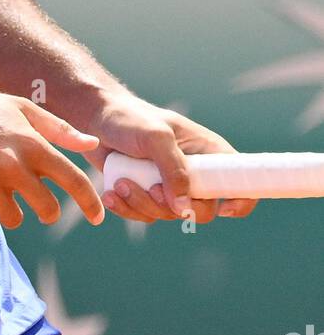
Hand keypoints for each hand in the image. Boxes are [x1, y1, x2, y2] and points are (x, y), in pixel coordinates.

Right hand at [0, 82, 105, 230]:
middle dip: (43, 209)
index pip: (74, 181)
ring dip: (6, 209)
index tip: (98, 217)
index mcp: (32, 143)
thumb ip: (59, 129)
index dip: (91, 203)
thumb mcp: (21, 108)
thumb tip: (92, 145)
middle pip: (47, 210)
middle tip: (28, 197)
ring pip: (13, 219)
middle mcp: (13, 164)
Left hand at [85, 91, 257, 223]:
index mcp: (206, 151)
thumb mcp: (155, 137)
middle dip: (173, 206)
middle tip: (150, 189)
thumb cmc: (128, 118)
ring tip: (121, 183)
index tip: (223, 209)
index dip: (240, 199)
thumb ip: (173, 169)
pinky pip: (146, 216)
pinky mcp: (147, 193)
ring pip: (170, 215)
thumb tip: (184, 208)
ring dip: (143, 205)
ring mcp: (169, 185)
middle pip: (202, 210)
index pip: (239, 180)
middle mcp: (192, 171)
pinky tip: (112, 193)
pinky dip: (128, 209)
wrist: (93, 118)